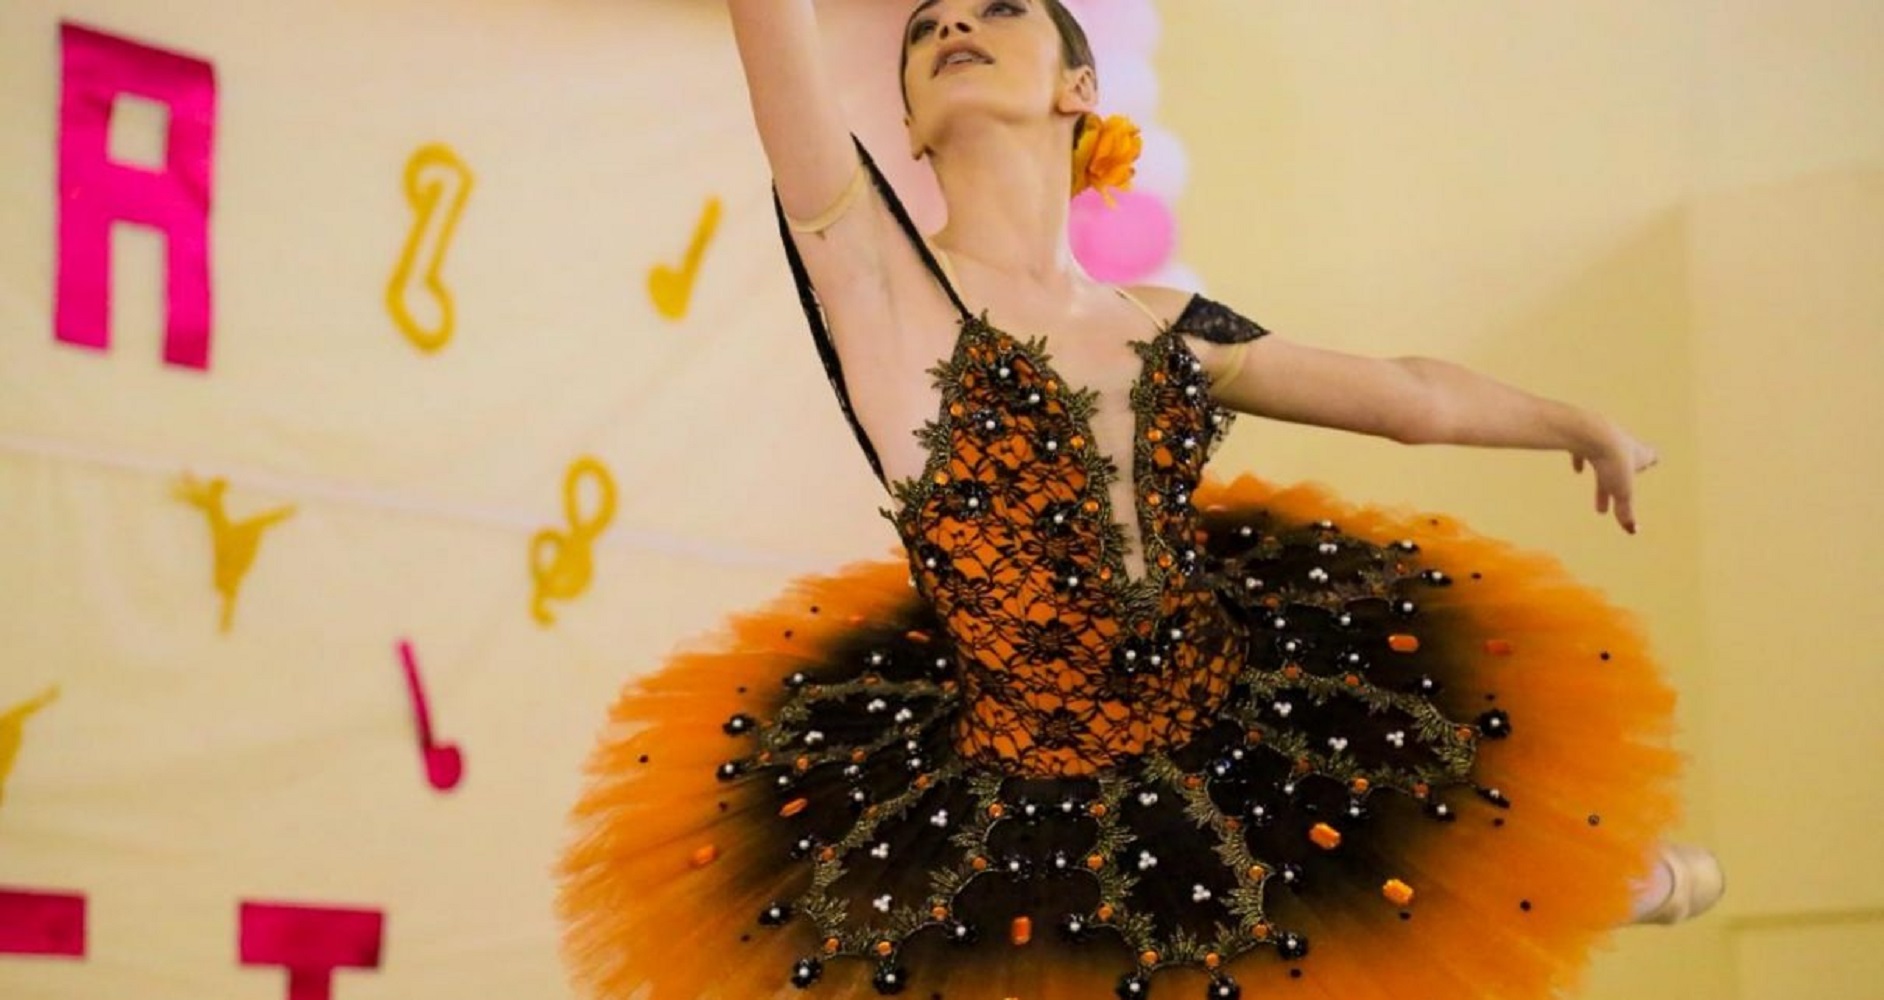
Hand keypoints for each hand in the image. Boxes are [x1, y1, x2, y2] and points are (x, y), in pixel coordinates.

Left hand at [1570, 417, 1658, 533]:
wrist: (1590, 433)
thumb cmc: (1611, 461)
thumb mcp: (1620, 491)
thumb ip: (1625, 511)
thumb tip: (1633, 531)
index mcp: (1638, 452)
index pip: (1649, 456)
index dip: (1650, 460)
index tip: (1652, 462)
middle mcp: (1622, 442)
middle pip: (1623, 464)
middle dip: (1619, 483)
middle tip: (1623, 497)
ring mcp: (1602, 436)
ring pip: (1604, 457)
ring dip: (1603, 473)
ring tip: (1599, 488)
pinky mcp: (1583, 435)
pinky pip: (1583, 449)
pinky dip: (1581, 459)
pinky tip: (1577, 469)